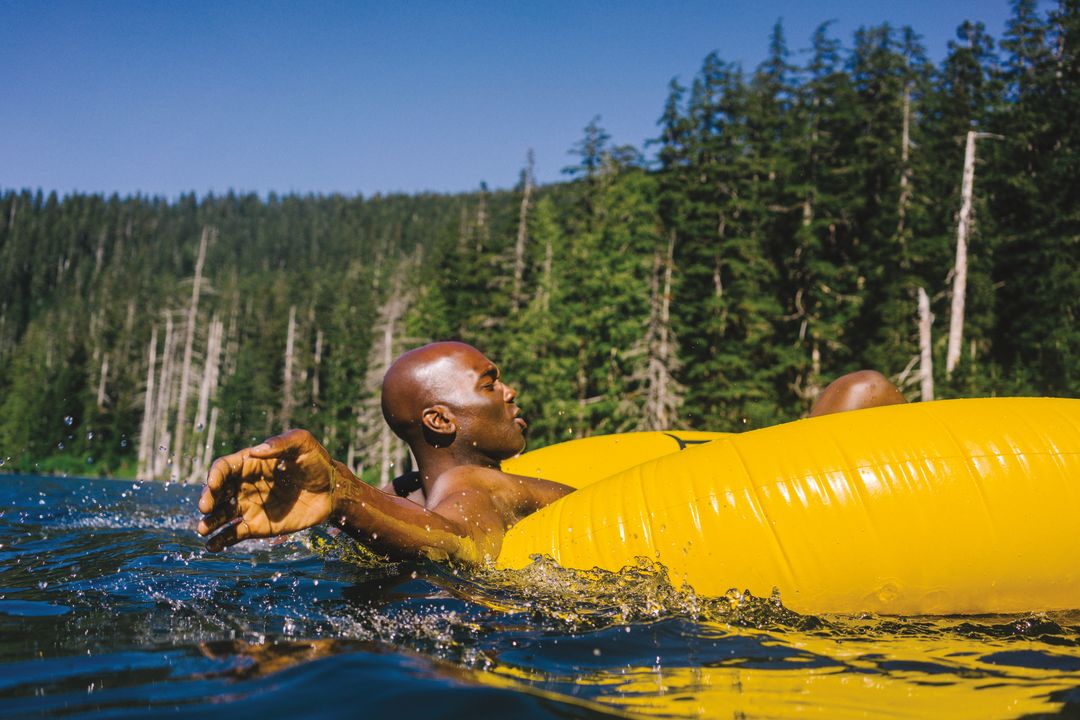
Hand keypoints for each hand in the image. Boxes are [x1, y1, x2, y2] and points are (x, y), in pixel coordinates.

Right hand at [197, 429, 335, 550]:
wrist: (331, 491)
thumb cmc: (316, 463)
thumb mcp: (302, 444)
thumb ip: (281, 443)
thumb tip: (258, 449)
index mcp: (250, 463)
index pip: (224, 468)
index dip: (215, 475)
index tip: (213, 485)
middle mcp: (244, 485)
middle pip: (217, 492)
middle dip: (207, 499)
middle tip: (205, 508)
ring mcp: (249, 506)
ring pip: (221, 515)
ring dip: (209, 522)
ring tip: (202, 529)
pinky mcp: (257, 526)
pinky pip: (234, 534)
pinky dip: (221, 540)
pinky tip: (211, 546)